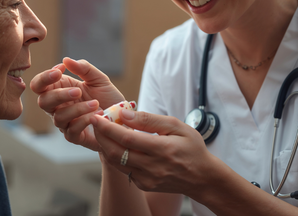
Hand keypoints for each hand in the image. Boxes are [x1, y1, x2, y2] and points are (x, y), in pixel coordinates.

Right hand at [30, 57, 124, 150]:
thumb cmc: (107, 98)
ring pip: (58, 117)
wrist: (122, 119)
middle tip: (78, 91)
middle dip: (59, 95)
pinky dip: (84, 121)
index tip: (60, 69)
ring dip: (77, 109)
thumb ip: (84, 68)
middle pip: (42, 102)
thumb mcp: (99, 79)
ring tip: (95, 104)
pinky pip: (71, 130)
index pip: (39, 85)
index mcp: (60, 89)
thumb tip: (66, 59)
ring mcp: (65, 123)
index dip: (45, 77)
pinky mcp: (74, 136)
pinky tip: (97, 115)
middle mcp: (58, 107)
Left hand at [91, 109, 216, 196]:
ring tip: (101, 130)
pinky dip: (115, 155)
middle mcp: (152, 167)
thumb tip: (125, 113)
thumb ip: (149, 120)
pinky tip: (115, 143)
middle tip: (94, 121)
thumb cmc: (192, 148)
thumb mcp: (177, 126)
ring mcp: (147, 179)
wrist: (202, 178)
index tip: (97, 116)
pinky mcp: (143, 185)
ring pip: (116, 162)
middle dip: (101, 135)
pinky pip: (123, 169)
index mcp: (162, 150)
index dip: (108, 127)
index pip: (127, 139)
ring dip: (104, 145)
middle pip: (116, 152)